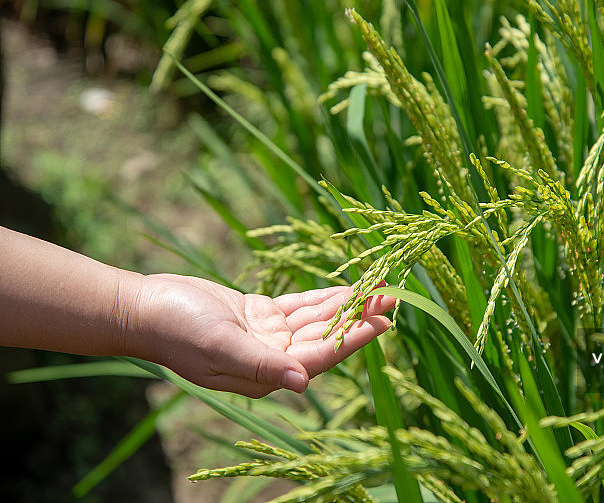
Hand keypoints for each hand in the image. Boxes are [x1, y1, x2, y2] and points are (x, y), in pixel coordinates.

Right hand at [124, 274, 394, 397]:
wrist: (144, 309)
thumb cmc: (177, 330)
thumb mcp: (220, 346)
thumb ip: (262, 364)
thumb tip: (303, 382)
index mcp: (266, 372)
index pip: (322, 355)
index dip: (354, 337)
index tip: (384, 320)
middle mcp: (272, 357)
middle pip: (326, 336)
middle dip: (359, 317)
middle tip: (392, 296)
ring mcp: (267, 336)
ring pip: (317, 319)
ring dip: (346, 304)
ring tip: (378, 287)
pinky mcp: (259, 315)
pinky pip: (299, 306)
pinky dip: (323, 297)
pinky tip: (346, 288)